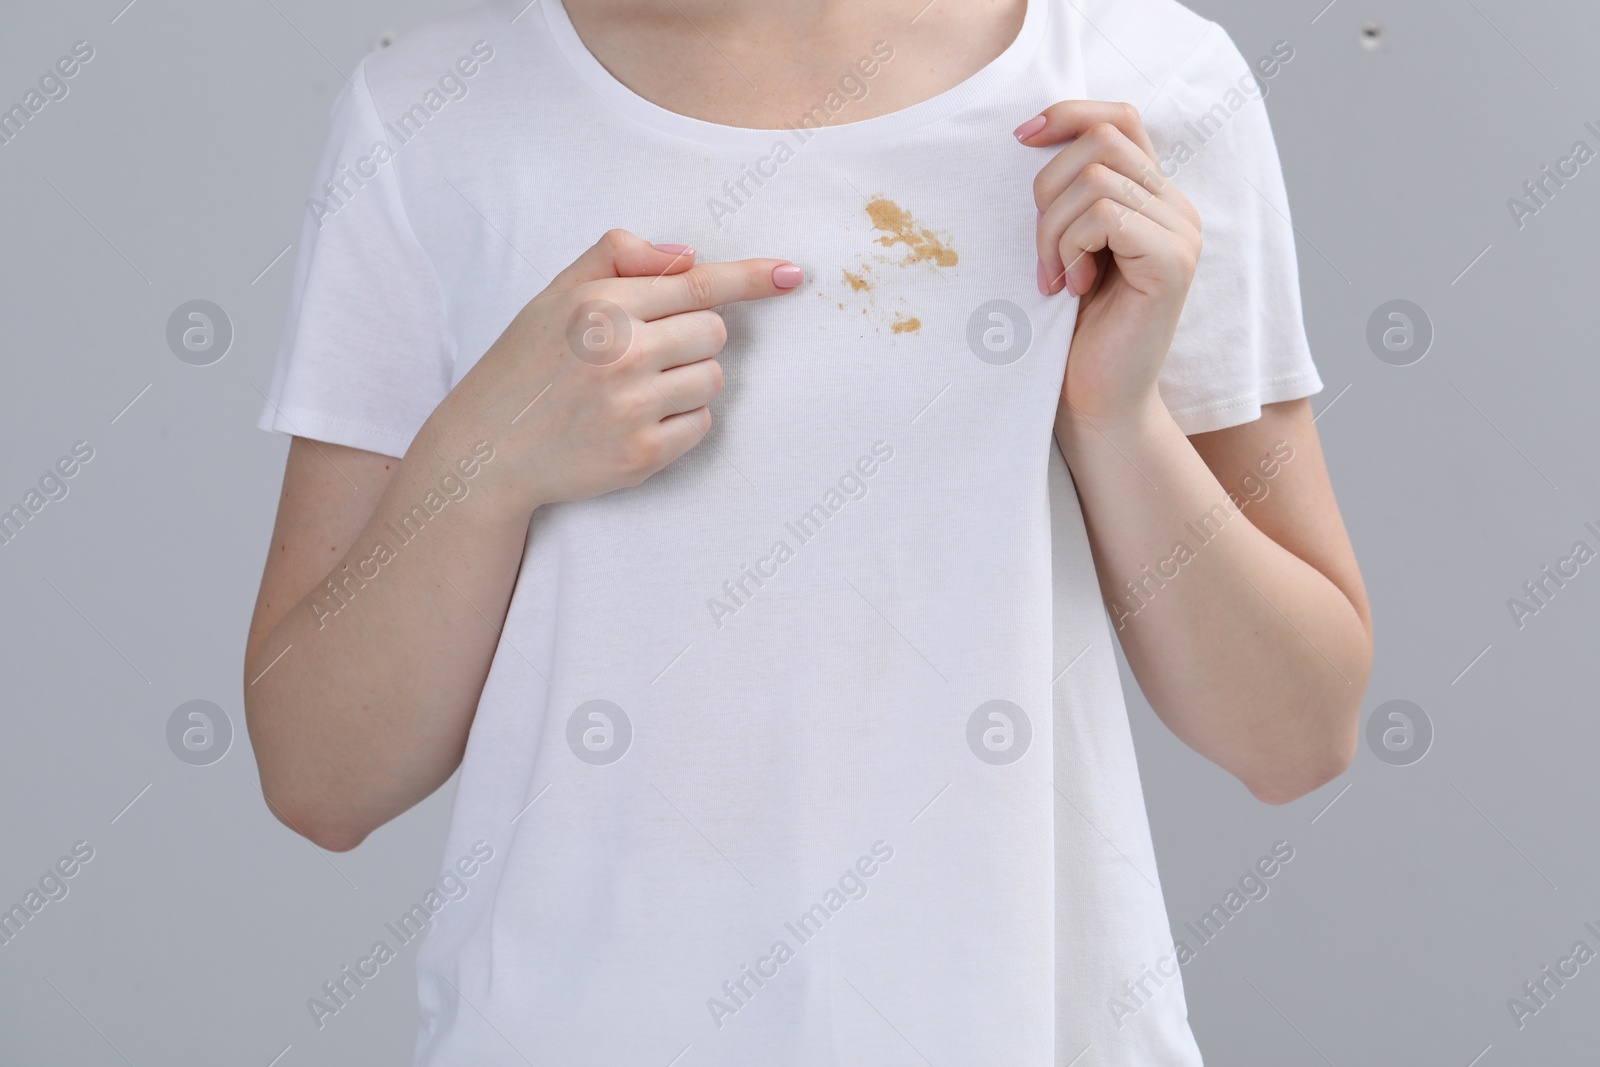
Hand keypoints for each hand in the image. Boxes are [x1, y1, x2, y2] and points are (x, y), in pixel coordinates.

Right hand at [427, 229, 802, 516]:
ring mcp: (633, 408)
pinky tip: (636, 422)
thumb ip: (618, 260)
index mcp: (601, 306)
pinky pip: (702, 425)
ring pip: (713, 379)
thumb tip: (687, 255)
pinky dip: (681, 422)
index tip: (792, 276)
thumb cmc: (525, 365)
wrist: (486, 450)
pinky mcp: (643, 455)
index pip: (699, 285)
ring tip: (635, 390)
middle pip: (715, 333)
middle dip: (693, 337)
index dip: (752, 278)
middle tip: (648, 352)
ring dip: (688, 380)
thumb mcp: (555, 295)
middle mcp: (621, 353)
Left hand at [1018, 102, 1201, 429]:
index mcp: (1153, 196)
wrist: (1096, 399)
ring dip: (1053, 229)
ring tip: (1053, 278)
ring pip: (1096, 178)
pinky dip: (1072, 248)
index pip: (1120, 118)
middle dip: (1046, 191)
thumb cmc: (1072, 330)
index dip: (1068, 113)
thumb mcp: (1065, 246)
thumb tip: (1032, 133)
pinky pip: (1107, 216)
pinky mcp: (1173, 261)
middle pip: (1099, 141)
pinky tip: (1072, 288)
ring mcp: (1182, 232)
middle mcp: (1177, 206)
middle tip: (1040, 255)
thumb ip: (1069, 195)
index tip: (1019, 136)